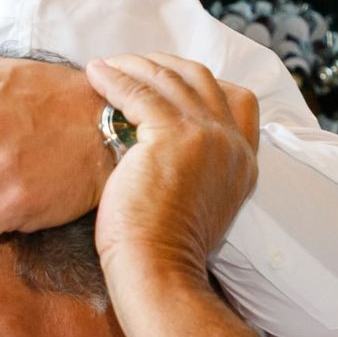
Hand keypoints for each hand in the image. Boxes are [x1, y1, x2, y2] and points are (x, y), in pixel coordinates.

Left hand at [85, 54, 258, 292]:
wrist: (159, 271)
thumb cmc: (161, 251)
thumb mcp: (193, 205)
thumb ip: (192, 172)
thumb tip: (157, 152)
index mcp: (243, 161)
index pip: (236, 100)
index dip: (198, 82)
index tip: (165, 80)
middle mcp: (231, 142)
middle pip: (201, 78)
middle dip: (163, 65)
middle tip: (130, 65)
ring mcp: (206, 135)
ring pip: (169, 79)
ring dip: (134, 66)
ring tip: (105, 66)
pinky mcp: (173, 135)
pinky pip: (140, 92)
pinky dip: (115, 79)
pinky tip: (94, 75)